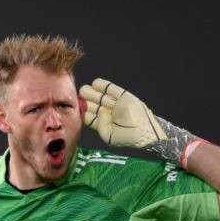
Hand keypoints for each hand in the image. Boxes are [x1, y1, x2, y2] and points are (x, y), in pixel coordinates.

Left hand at [80, 78, 202, 165]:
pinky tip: (96, 83)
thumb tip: (100, 111)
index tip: (75, 106)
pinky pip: (113, 90)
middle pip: (96, 105)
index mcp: (105, 124)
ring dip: (93, 92)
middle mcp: (110, 114)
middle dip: (87, 100)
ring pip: (103, 97)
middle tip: (78, 94)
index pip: (92, 116)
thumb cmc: (126, 137)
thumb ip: (99, 124)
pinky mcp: (124, 97)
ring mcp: (117, 105)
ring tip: (83, 88)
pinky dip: (104, 86)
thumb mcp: (107, 135)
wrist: (143, 132)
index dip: (84, 111)